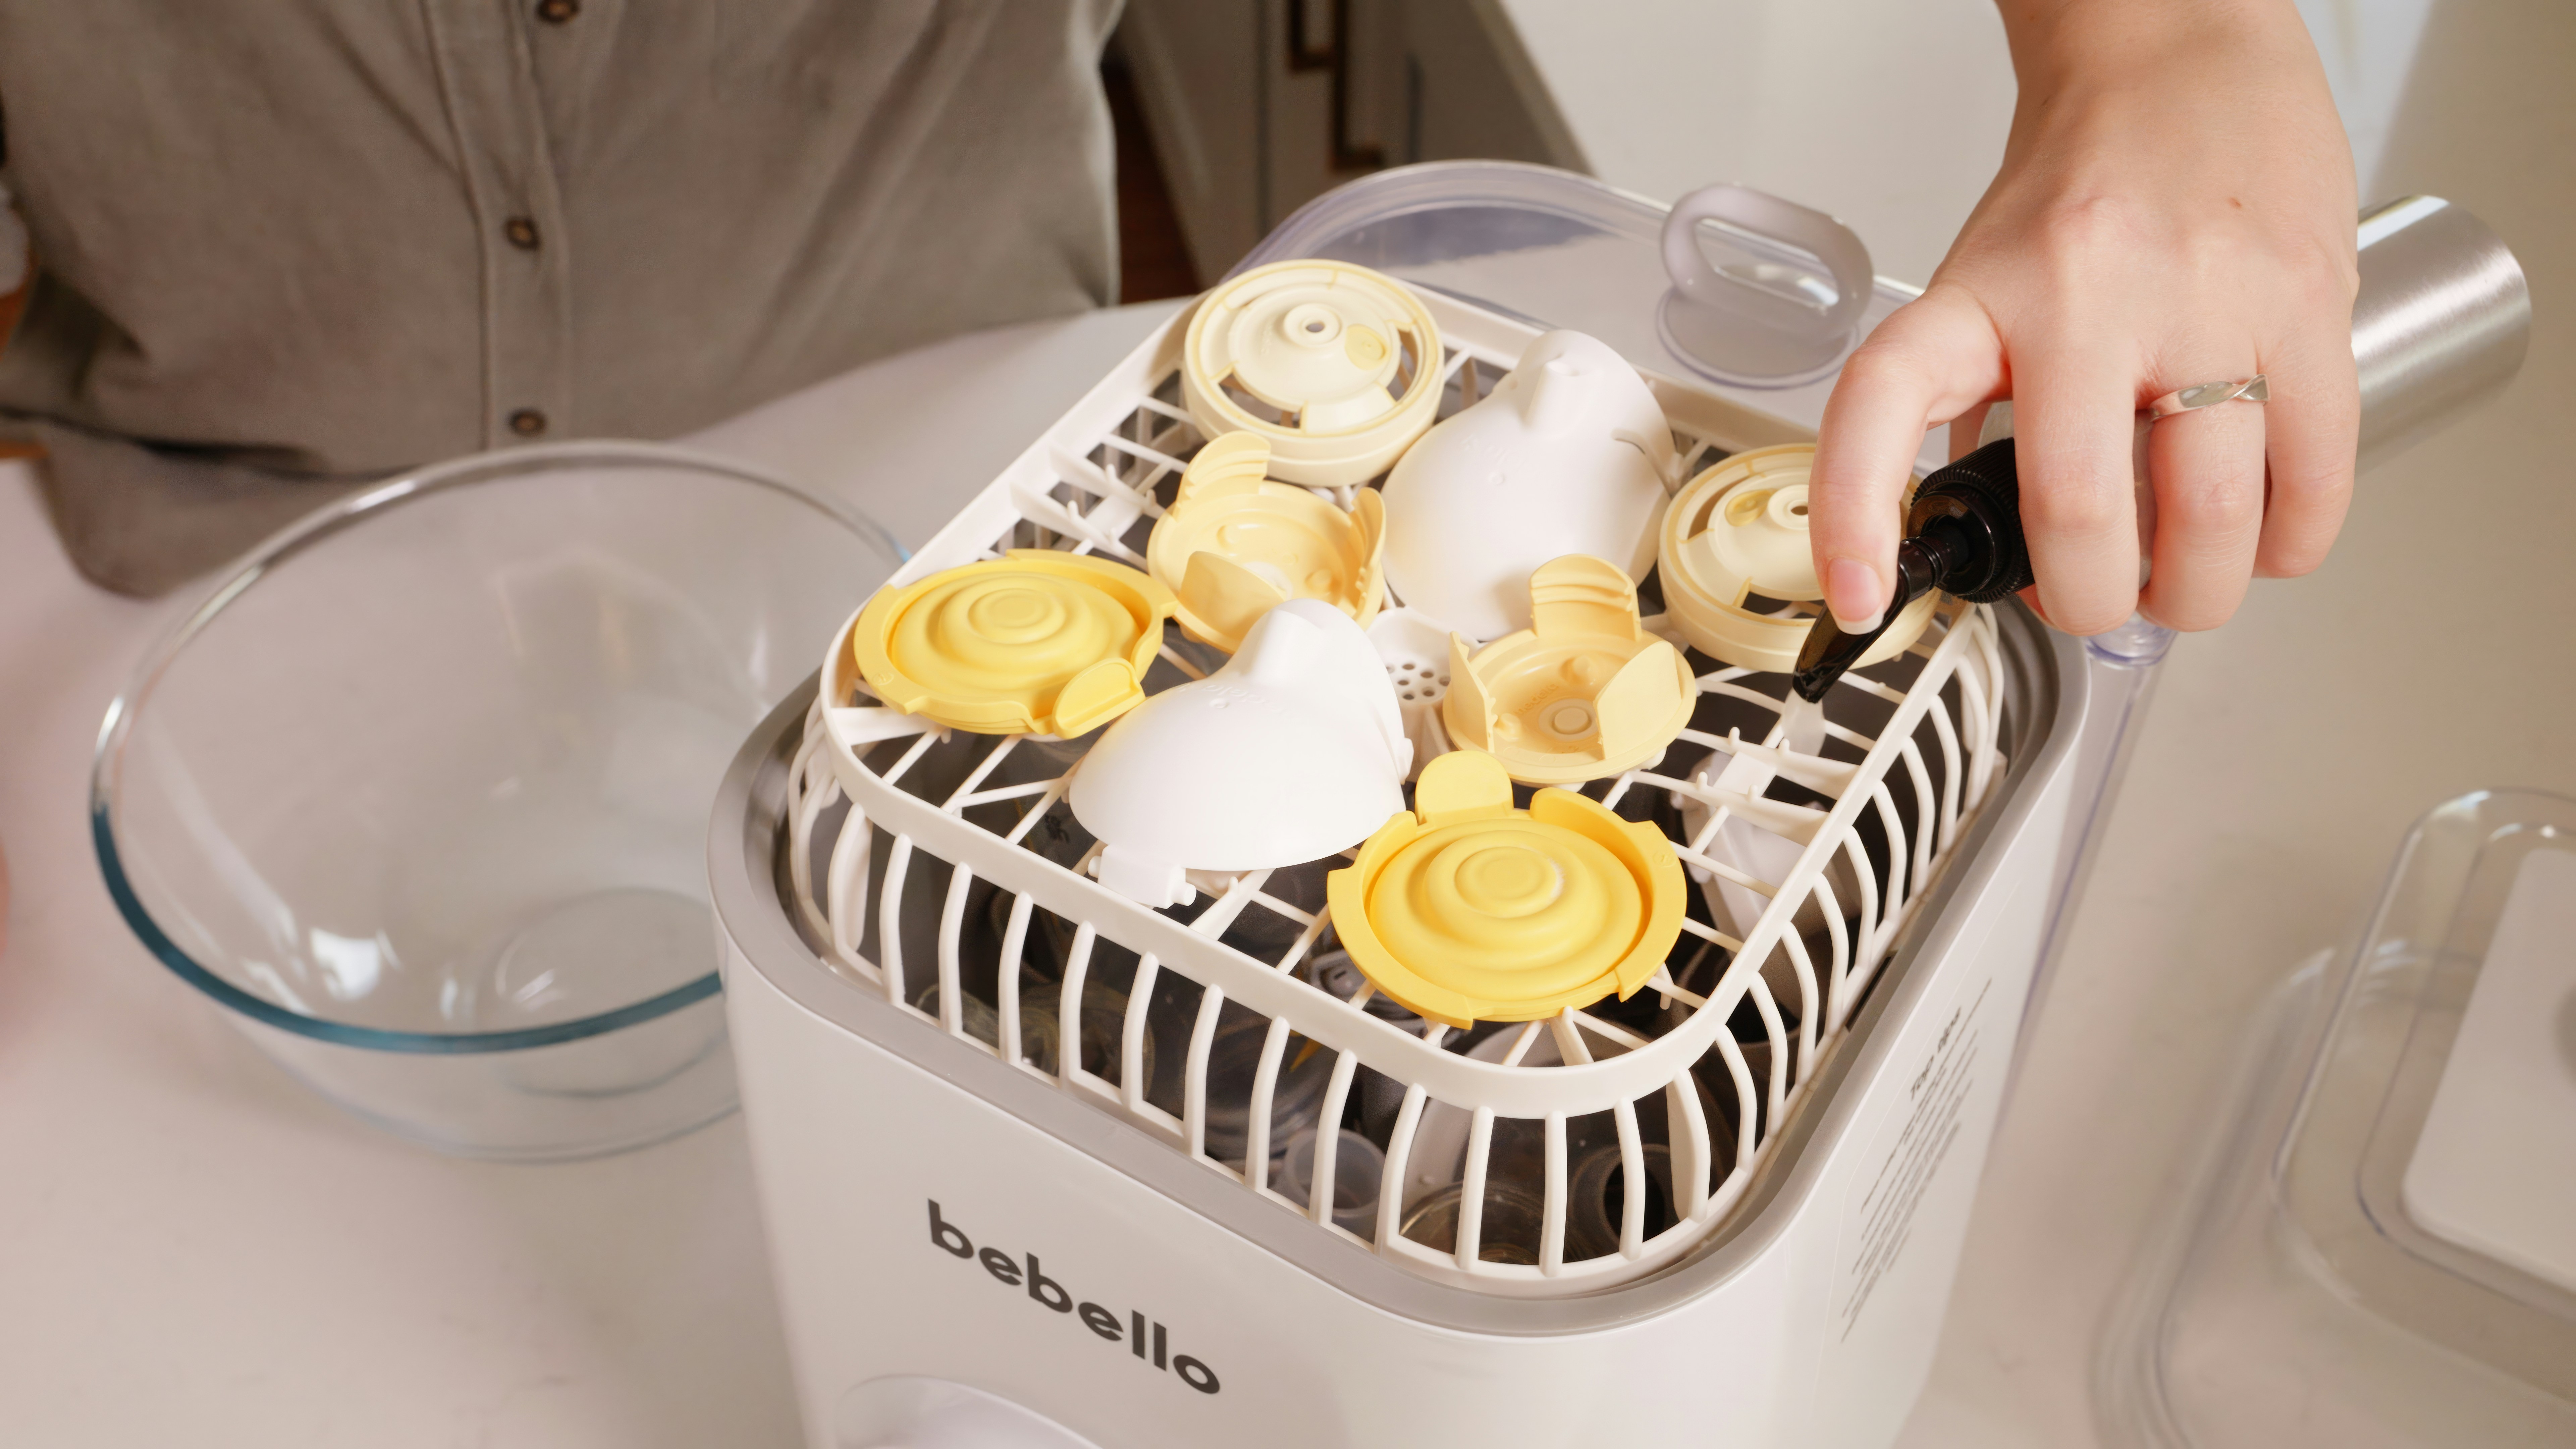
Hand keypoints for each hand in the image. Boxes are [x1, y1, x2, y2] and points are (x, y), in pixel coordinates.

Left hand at [1808, 0, 2359, 635]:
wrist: (2179, 53)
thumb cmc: (2085, 180)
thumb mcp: (1987, 281)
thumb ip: (1972, 399)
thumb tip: (1974, 525)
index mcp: (1983, 295)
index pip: (1883, 403)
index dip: (1855, 514)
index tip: (1858, 596)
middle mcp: (2087, 297)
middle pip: (2080, 514)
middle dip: (2086, 603)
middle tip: (2091, 598)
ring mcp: (2207, 303)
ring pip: (2208, 519)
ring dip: (2193, 591)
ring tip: (2181, 580)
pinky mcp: (2309, 305)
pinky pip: (2310, 480)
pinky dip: (2284, 544)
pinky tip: (2260, 537)